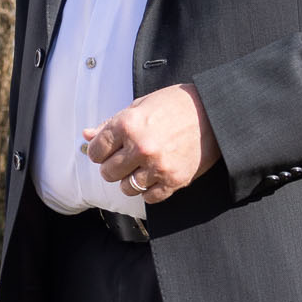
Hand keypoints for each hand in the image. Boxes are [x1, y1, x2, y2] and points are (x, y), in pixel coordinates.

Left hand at [81, 83, 221, 205]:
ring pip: (127, 188)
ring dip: (130, 180)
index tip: (106, 151)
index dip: (99, 152)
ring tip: (141, 167)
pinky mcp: (174, 181)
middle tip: (124, 159)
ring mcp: (157, 166)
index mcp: (128, 125)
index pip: (96, 151)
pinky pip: (149, 197)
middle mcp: (140, 147)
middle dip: (113, 167)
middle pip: (108, 173)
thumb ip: (111, 124)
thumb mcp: (140, 106)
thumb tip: (87, 136)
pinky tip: (154, 176)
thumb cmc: (176, 105)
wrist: (214, 112)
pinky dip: (149, 190)